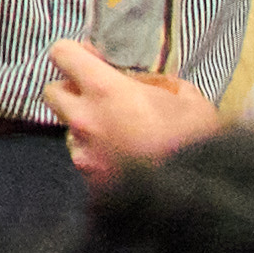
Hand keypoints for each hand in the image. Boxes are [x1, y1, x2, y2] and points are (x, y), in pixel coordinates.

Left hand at [46, 38, 223, 177]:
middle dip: (72, 91)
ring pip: (69, 130)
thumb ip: (155, 83)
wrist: (200, 199)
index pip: (62, 53)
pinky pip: (86, 160)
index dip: (76, 54)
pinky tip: (127, 162)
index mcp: (105, 90)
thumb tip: (140, 82)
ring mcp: (83, 154)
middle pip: (52, 92)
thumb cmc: (197, 142)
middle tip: (101, 98)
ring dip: (88, 128)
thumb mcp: (186, 98)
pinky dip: (99, 157)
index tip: (95, 61)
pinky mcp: (88, 183)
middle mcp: (84, 120)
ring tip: (123, 137)